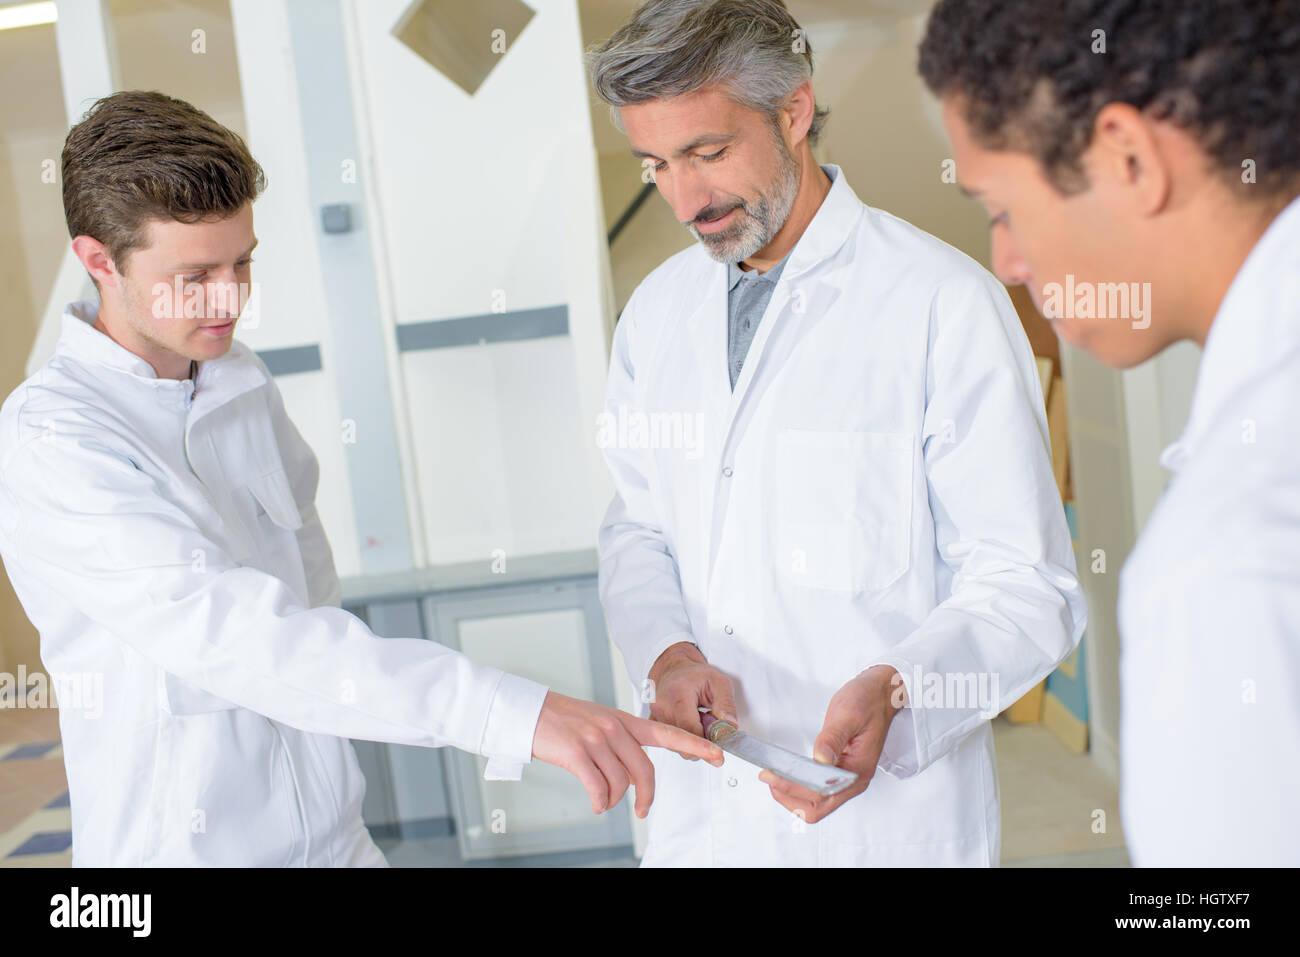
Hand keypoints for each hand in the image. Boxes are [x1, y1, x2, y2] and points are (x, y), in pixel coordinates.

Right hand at [531, 690, 723, 817]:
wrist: (529, 711)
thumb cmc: (561, 720)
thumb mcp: (598, 722)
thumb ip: (621, 742)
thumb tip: (632, 776)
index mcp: (623, 720)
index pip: (667, 732)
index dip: (695, 745)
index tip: (716, 754)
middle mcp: (613, 728)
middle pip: (645, 770)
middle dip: (646, 796)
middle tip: (642, 810)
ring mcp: (596, 739)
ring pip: (621, 784)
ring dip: (613, 800)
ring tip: (602, 799)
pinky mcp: (577, 753)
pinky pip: (599, 789)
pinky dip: (599, 803)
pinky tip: (595, 803)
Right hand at [645, 641, 737, 755]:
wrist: (674, 669)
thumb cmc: (695, 675)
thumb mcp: (719, 682)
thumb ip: (726, 704)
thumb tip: (729, 728)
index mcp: (678, 694)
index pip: (690, 730)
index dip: (706, 746)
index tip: (719, 755)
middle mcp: (662, 706)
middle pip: (681, 743)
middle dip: (700, 745)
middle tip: (711, 731)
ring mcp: (654, 716)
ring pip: (676, 746)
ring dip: (692, 741)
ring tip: (699, 722)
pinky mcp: (652, 724)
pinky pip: (670, 743)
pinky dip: (683, 740)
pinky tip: (690, 726)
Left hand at [759, 665, 905, 823]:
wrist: (882, 694)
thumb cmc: (868, 702)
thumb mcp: (848, 714)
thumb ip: (833, 738)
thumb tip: (820, 759)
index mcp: (858, 771)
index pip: (821, 793)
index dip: (793, 786)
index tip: (771, 775)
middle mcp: (854, 781)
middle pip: (817, 808)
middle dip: (789, 796)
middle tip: (768, 777)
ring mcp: (847, 779)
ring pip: (816, 804)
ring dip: (792, 795)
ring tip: (773, 778)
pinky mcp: (841, 772)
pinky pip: (818, 792)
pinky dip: (799, 789)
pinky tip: (786, 775)